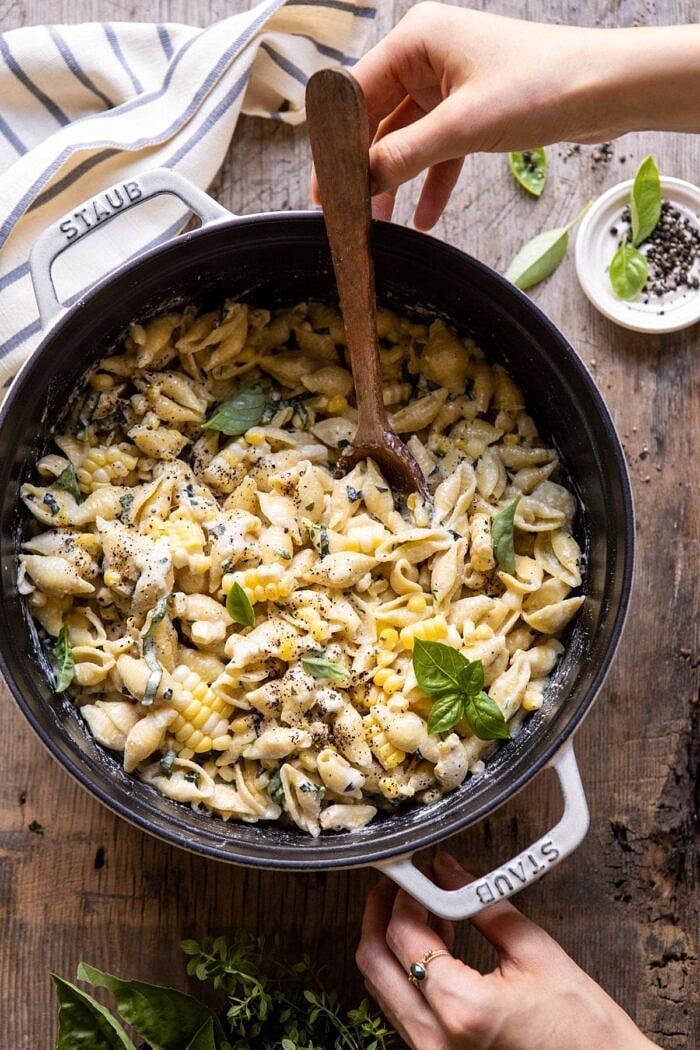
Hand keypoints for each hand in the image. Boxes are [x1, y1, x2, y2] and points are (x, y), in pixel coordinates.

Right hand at [327, 3, 699, 228]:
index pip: (356, 92)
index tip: (325, 185)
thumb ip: (405, 154)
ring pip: (406, 138)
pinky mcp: (472, 110)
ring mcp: (450, 83)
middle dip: (363, 166)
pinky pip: (437, 150)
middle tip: (346, 209)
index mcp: (418, 39)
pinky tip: (422, 218)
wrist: (607, 89)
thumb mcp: (463, 126)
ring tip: (378, 221)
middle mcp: (429, 55)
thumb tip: (361, 180)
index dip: (337, 141)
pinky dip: (430, 182)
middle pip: (377, 118)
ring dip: (394, 180)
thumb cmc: (542, 86)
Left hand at [357, 851, 658, 1049]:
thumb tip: (447, 869)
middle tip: (398, 885)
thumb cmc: (582, 1029)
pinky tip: (436, 950)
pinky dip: (407, 973)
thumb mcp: (536, 952)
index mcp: (462, 1008)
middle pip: (373, 963)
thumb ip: (483, 904)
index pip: (404, 935)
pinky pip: (402, 1010)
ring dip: (391, 944)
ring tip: (423, 912)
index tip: (416, 873)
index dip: (404, 895)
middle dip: (378, 915)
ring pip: (380, 988)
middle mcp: (435, 1040)